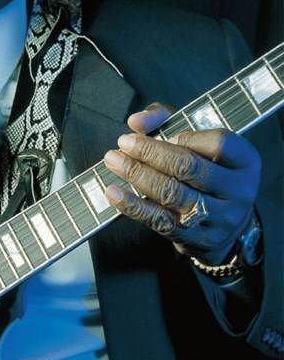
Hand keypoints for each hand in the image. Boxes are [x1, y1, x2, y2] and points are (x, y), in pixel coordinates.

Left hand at [102, 103, 260, 264]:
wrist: (224, 225)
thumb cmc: (205, 170)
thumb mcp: (196, 140)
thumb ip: (166, 120)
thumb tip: (136, 121)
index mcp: (245, 162)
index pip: (218, 143)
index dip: (183, 136)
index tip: (158, 133)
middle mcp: (239, 191)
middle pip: (189, 167)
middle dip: (150, 153)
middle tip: (122, 143)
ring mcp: (221, 218)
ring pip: (173, 194)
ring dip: (137, 175)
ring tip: (113, 161)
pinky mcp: (199, 239)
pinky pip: (162, 221)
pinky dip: (134, 206)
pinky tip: (114, 192)